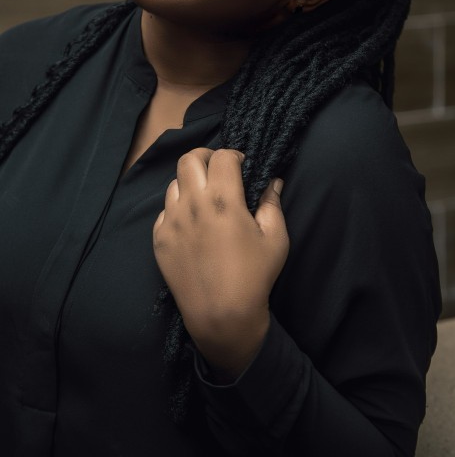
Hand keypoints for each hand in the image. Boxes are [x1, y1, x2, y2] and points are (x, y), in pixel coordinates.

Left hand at [153, 148, 288, 378]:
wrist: (221, 317)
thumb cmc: (255, 277)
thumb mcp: (276, 238)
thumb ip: (272, 203)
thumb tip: (272, 181)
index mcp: (222, 200)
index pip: (221, 157)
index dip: (234, 156)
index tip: (242, 167)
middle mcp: (192, 204)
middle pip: (189, 159)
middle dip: (205, 158)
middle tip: (218, 171)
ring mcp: (171, 221)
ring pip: (173, 183)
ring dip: (190, 183)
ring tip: (205, 199)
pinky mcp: (159, 239)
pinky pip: (164, 210)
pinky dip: (178, 208)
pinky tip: (192, 224)